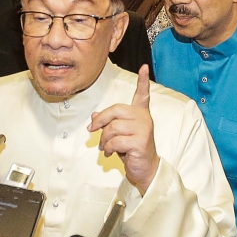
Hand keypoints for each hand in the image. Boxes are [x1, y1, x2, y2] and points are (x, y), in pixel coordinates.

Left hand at [88, 65, 159, 194]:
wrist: (144, 169)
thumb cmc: (131, 150)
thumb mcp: (119, 134)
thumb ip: (109, 123)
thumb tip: (94, 115)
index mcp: (140, 113)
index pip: (142, 94)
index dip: (143, 81)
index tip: (144, 67)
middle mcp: (144, 118)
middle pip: (115, 110)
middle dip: (100, 121)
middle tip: (92, 130)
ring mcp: (144, 129)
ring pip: (112, 127)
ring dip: (104, 140)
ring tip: (106, 147)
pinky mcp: (140, 141)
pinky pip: (115, 140)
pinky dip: (108, 148)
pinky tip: (111, 153)